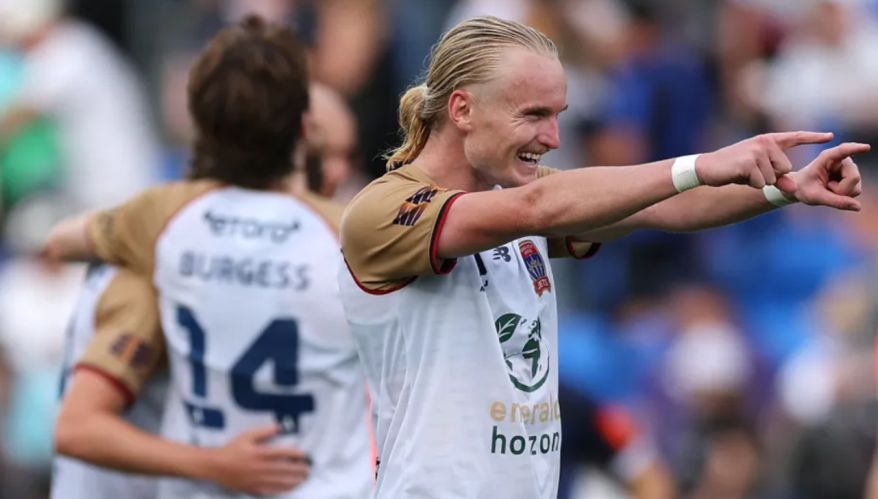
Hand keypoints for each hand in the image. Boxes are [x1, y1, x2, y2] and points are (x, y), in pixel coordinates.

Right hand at [205, 424, 309, 495]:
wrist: (215, 466)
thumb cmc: (232, 449)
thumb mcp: (246, 436)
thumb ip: (264, 431)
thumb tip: (279, 427)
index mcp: (259, 453)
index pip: (282, 453)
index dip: (295, 454)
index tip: (304, 454)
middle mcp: (260, 468)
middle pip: (284, 469)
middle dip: (298, 469)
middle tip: (309, 469)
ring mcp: (257, 480)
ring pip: (280, 482)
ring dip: (294, 480)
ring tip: (304, 478)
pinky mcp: (253, 489)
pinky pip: (272, 491)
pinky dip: (283, 489)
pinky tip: (290, 487)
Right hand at [696, 131, 832, 187]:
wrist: (707, 168)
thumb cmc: (733, 169)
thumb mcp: (758, 172)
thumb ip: (777, 177)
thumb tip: (794, 188)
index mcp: (768, 140)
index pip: (795, 137)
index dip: (813, 138)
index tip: (830, 136)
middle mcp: (764, 142)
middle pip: (784, 168)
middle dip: (771, 176)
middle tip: (751, 172)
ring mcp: (756, 151)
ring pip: (773, 177)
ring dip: (759, 181)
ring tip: (743, 174)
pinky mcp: (748, 162)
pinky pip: (761, 182)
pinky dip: (750, 184)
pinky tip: (738, 177)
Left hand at [775, 142, 868, 210]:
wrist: (802, 189)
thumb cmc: (804, 188)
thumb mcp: (815, 196)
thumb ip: (835, 201)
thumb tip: (858, 207)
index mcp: (826, 158)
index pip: (843, 151)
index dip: (855, 149)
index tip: (866, 147)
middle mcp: (842, 160)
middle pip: (853, 177)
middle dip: (841, 190)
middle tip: (825, 188)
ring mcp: (849, 169)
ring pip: (856, 187)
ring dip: (842, 194)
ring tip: (827, 188)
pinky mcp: (853, 177)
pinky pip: (855, 191)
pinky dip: (844, 196)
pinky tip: (834, 190)